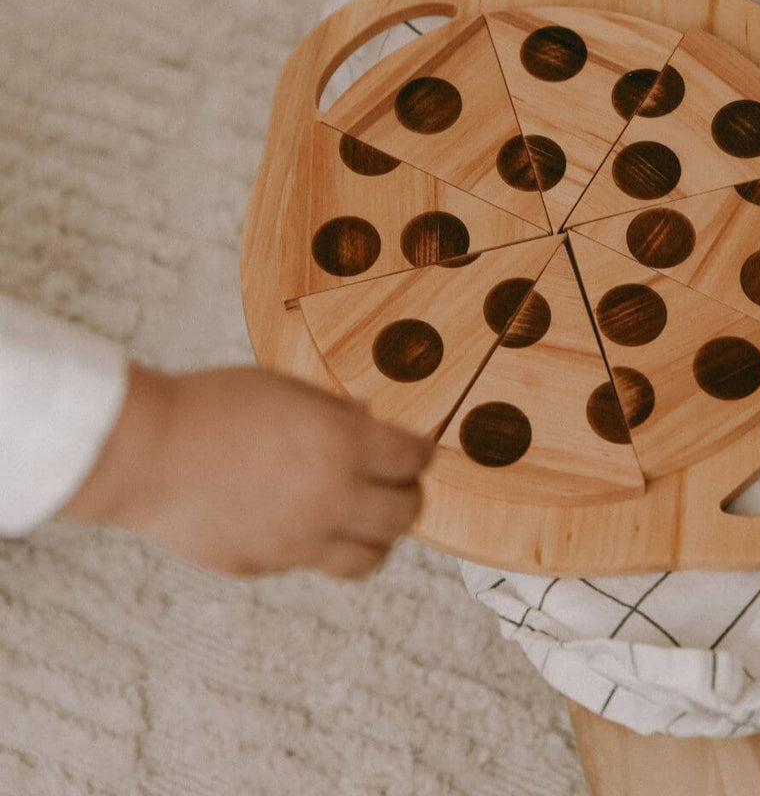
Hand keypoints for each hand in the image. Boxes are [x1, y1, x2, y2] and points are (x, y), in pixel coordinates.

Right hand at [60, 364, 433, 578]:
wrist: (145, 452)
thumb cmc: (213, 405)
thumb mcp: (286, 387)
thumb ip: (336, 410)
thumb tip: (369, 422)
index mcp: (345, 445)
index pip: (414, 459)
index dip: (421, 452)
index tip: (418, 450)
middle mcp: (334, 498)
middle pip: (405, 515)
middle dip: (410, 496)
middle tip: (398, 485)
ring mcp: (301, 540)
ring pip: (370, 557)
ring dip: (377, 536)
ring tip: (365, 518)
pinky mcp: (267, 565)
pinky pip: (312, 563)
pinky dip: (319, 546)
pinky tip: (299, 522)